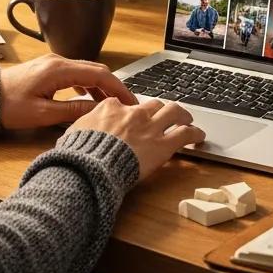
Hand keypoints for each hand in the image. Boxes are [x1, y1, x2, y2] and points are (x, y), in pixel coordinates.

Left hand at [0, 54, 136, 129]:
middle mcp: (59, 61)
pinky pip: (76, 73)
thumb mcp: (42, 114)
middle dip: (114, 86)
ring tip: (111, 105)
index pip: (100, 75)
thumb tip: (99, 110)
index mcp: (59, 70)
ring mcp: (53, 63)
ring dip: (101, 86)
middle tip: (127, 104)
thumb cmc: (7, 107)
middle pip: (97, 70)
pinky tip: (89, 98)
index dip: (119, 88)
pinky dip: (88, 84)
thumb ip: (74, 110)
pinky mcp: (48, 68)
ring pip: (87, 71)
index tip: (131, 101)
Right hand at [68, 98, 204, 181]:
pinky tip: (199, 136)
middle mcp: (134, 113)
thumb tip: (77, 131)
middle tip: (164, 116)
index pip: (125, 104)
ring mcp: (150, 127)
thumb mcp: (73, 134)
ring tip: (187, 119)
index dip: (131, 112)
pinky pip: (185, 133)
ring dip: (182, 115)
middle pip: (153, 104)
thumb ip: (83, 127)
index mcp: (111, 108)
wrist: (91, 168)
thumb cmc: (79, 155)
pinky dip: (195, 133)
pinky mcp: (163, 144)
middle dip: (159, 110)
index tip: (133, 118)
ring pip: (174, 111)